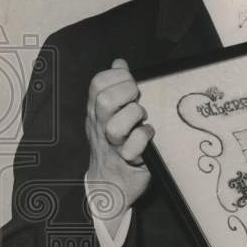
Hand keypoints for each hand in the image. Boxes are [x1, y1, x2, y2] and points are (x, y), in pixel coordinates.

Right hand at [85, 59, 153, 222]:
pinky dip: (143, 139)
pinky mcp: (128, 161)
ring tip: (142, 120)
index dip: (117, 77)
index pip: (98, 83)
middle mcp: (101, 126)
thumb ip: (115, 87)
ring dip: (135, 118)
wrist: (111, 184)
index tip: (131, 82)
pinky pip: (133, 148)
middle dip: (127, 94)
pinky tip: (149, 136)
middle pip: (105, 100)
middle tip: (137, 99)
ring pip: (116, 126)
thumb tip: (119, 63)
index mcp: (97, 111)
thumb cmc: (116, 143)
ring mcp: (113, 144)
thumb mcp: (111, 114)